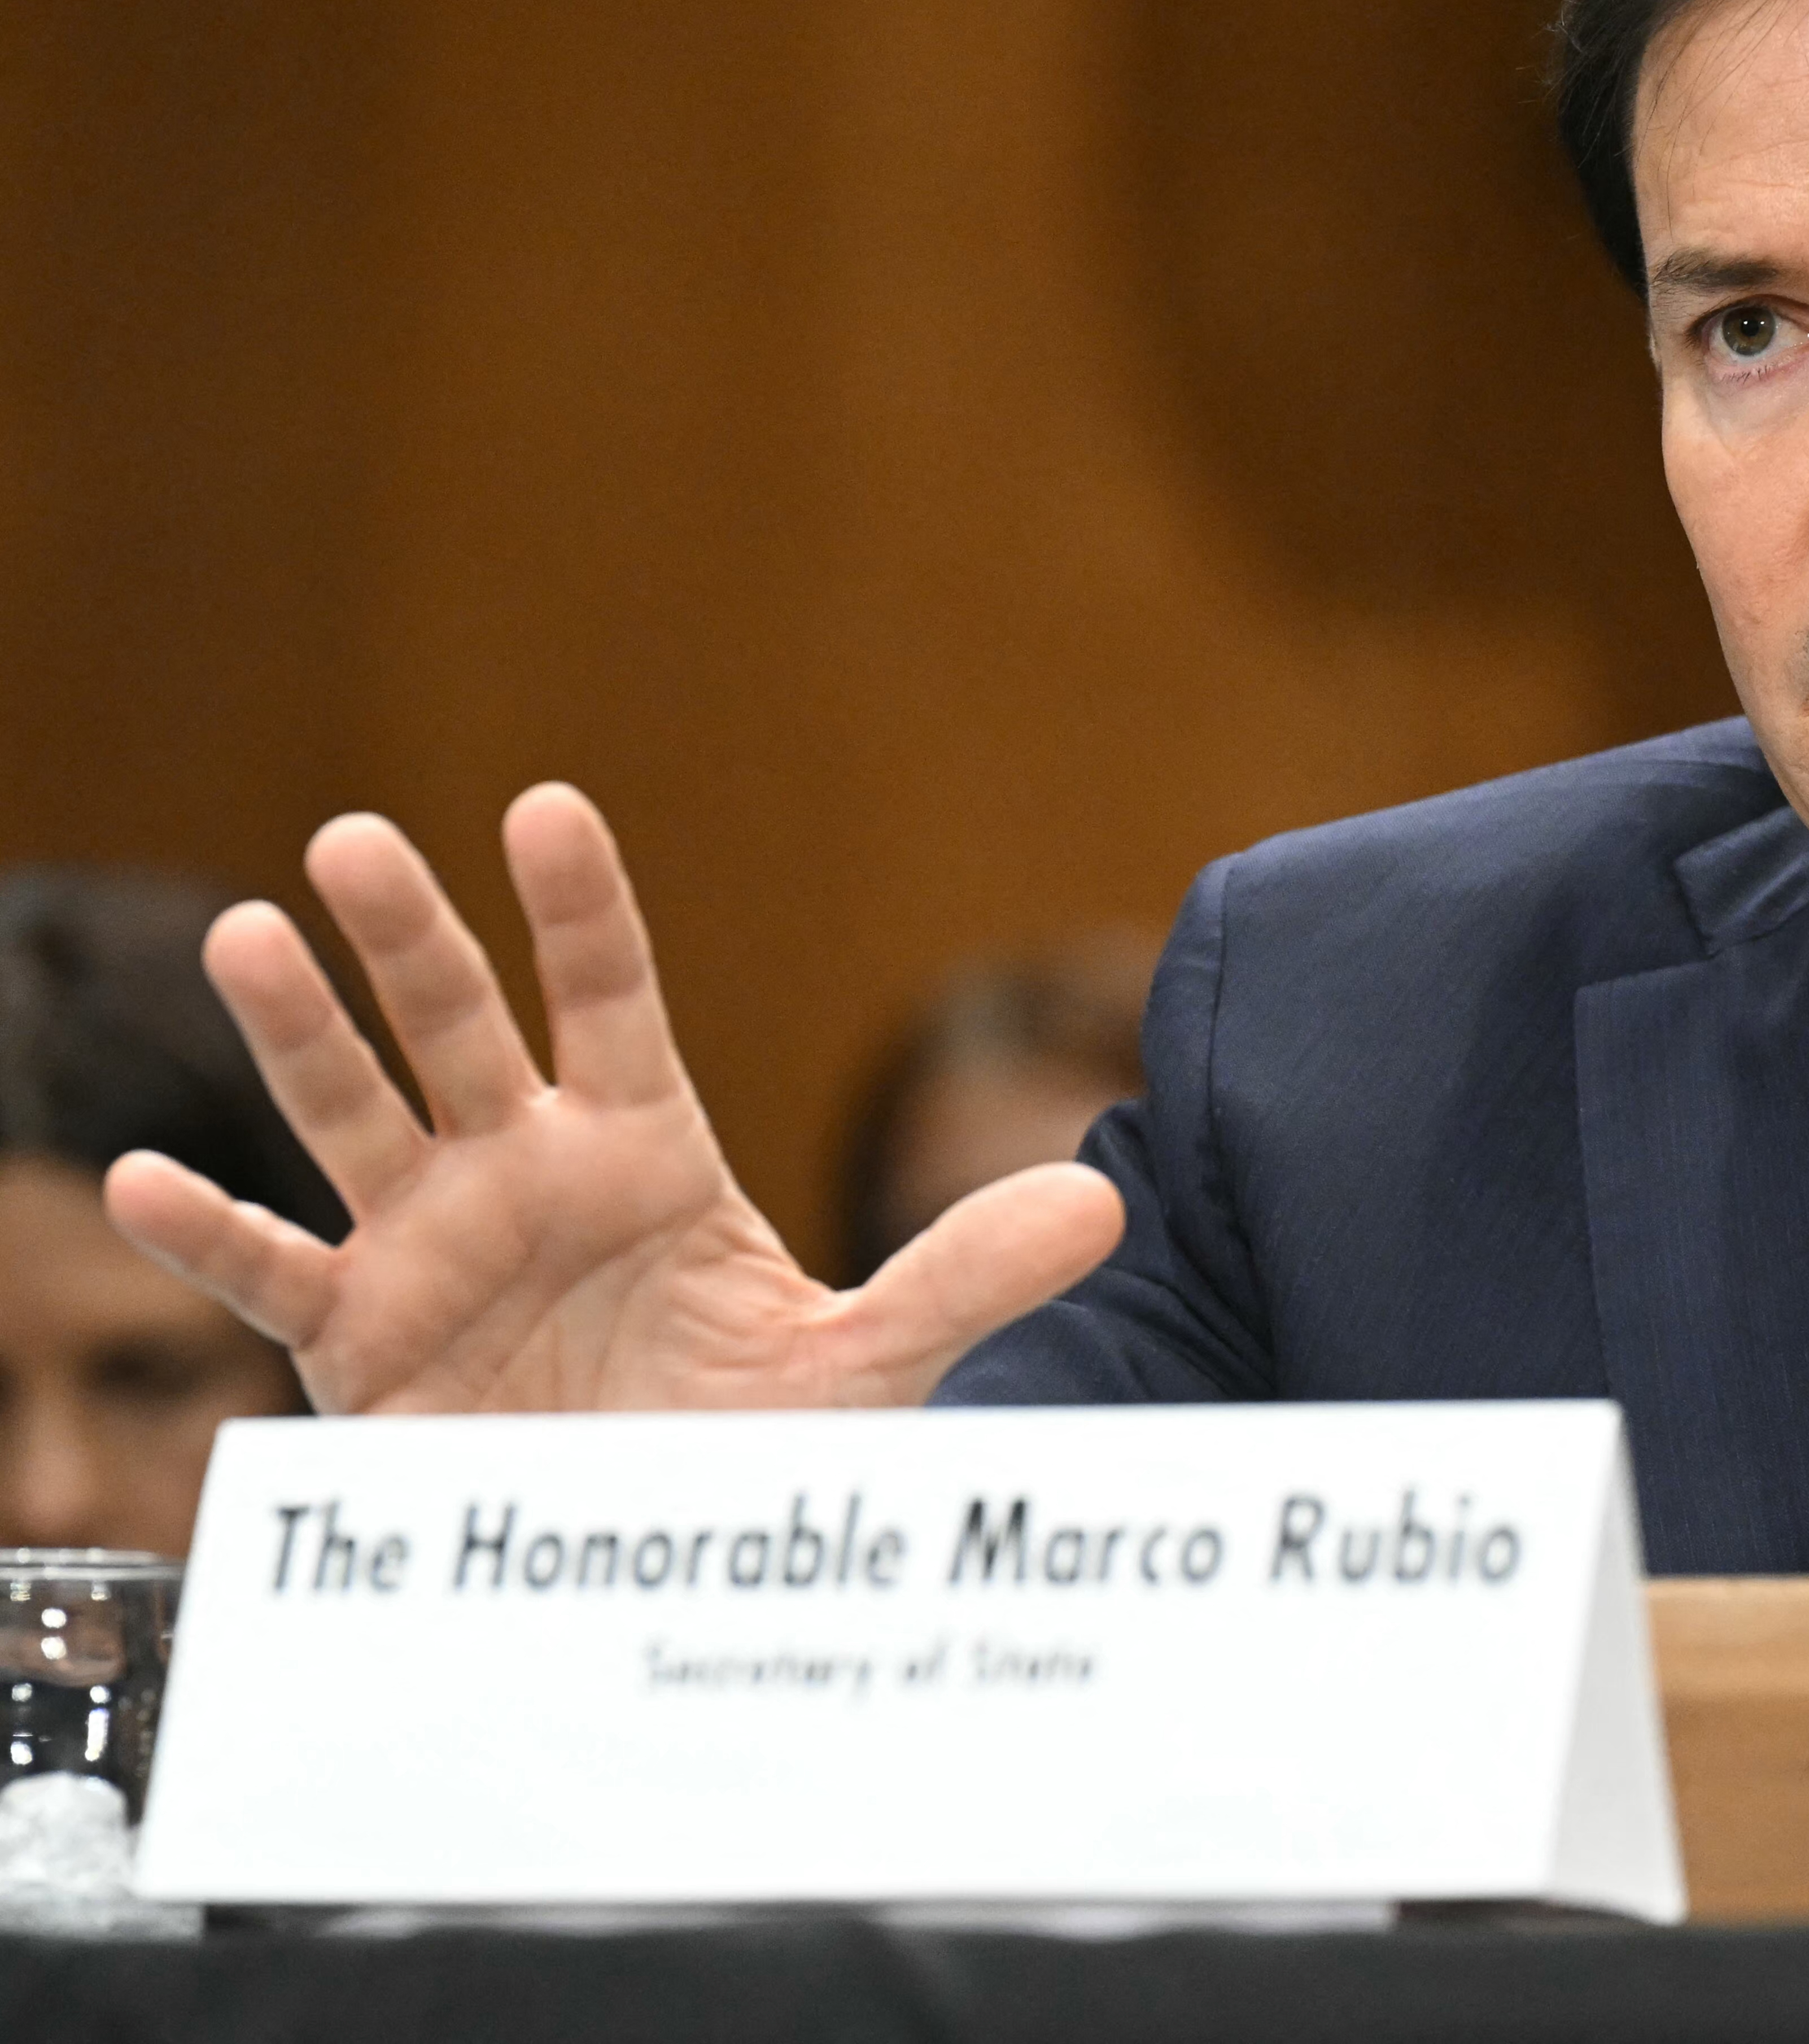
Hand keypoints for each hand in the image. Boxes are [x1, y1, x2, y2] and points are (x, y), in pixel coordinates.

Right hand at [102, 785, 1123, 1413]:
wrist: (657, 1560)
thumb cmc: (743, 1447)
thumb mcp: (865, 1363)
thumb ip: (966, 1275)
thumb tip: (1105, 1202)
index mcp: (644, 1153)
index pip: (612, 1001)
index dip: (579, 909)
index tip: (545, 811)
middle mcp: (526, 1175)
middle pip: (463, 1030)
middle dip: (412, 939)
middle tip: (355, 841)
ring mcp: (432, 1249)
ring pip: (354, 1116)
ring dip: (299, 1033)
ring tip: (249, 940)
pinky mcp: (360, 1345)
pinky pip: (272, 1274)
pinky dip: (210, 1229)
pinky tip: (140, 1177)